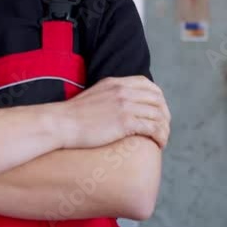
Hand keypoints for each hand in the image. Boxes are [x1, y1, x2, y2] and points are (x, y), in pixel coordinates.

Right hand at [53, 76, 169, 149]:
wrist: (61, 123)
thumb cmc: (73, 116)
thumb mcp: (95, 95)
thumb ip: (110, 95)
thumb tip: (121, 106)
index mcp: (116, 82)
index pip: (148, 85)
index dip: (158, 99)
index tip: (158, 112)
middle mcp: (123, 91)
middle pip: (157, 99)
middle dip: (165, 115)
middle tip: (163, 129)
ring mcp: (125, 105)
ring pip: (158, 114)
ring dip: (164, 129)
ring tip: (162, 140)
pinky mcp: (124, 122)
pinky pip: (152, 127)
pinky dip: (160, 136)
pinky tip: (158, 144)